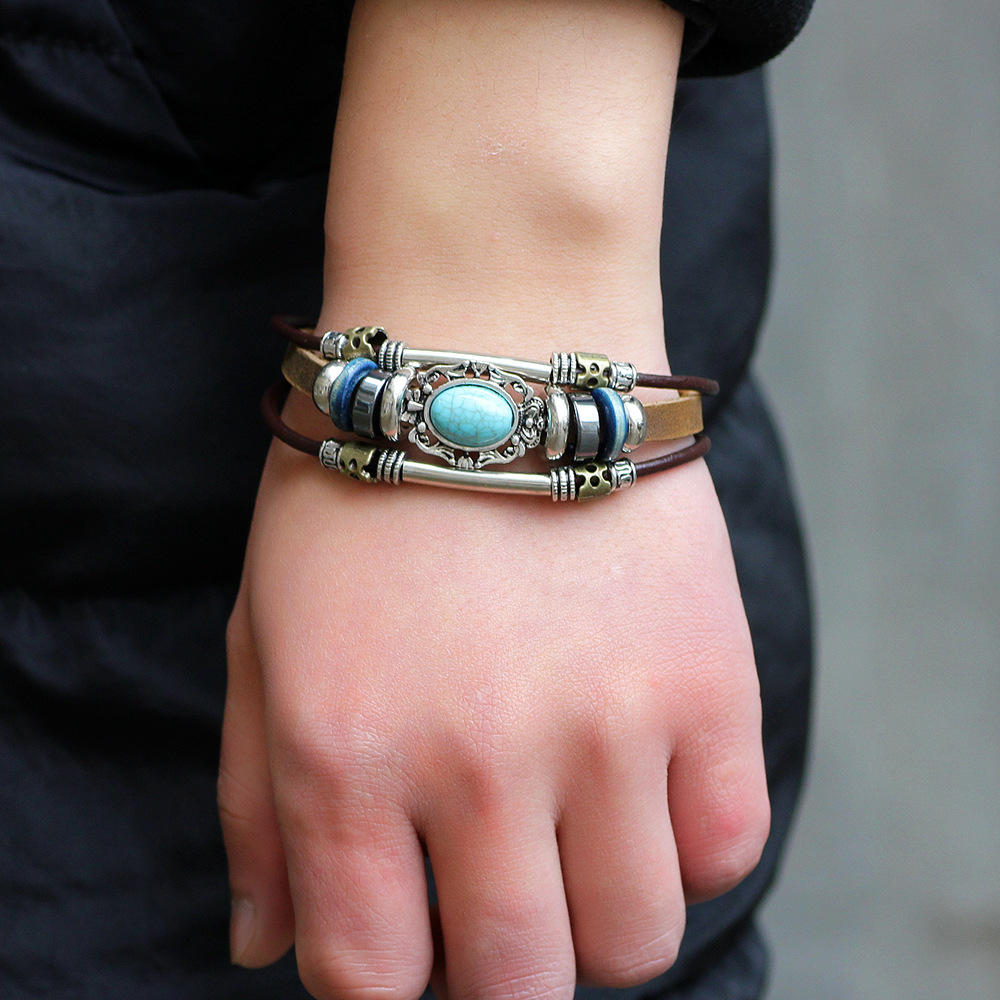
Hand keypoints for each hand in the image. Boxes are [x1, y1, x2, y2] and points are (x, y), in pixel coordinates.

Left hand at [219, 427, 768, 999]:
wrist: (497, 350)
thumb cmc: (364, 491)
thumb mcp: (263, 635)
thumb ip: (255, 805)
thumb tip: (261, 947)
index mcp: (343, 754)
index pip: (368, 977)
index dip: (384, 978)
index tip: (406, 931)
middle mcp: (477, 760)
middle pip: (515, 986)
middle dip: (495, 971)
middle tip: (493, 897)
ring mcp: (609, 724)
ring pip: (634, 940)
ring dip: (596, 919)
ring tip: (573, 840)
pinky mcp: (710, 678)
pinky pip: (729, 848)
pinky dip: (688, 848)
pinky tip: (645, 788)